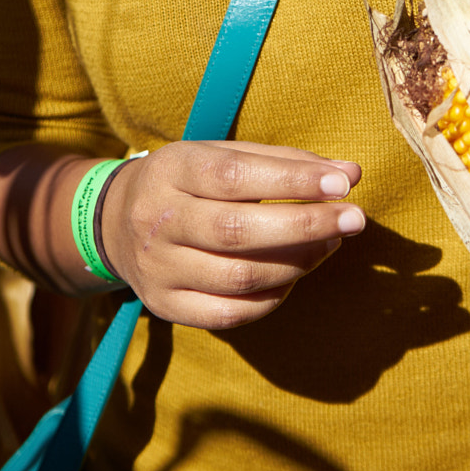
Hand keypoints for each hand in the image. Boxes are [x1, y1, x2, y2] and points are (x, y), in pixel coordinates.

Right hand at [100, 141, 364, 331]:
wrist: (115, 222)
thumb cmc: (190, 182)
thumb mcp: (224, 155)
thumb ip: (286, 163)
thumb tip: (350, 173)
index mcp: (171, 170)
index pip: (235, 175)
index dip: (292, 181)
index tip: (343, 184)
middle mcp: (158, 220)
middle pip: (236, 231)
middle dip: (305, 227)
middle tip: (355, 219)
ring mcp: (157, 269)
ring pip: (239, 278)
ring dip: (297, 263)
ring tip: (328, 244)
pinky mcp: (164, 306)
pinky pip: (230, 314)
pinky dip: (272, 297)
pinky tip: (292, 276)